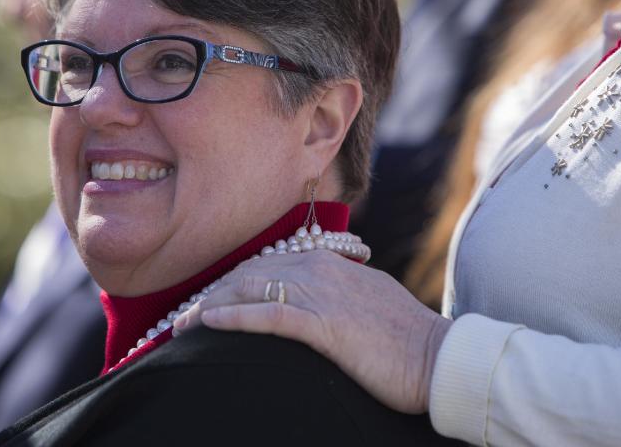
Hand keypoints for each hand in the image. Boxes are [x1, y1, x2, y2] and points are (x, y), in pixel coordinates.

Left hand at [172, 250, 451, 412]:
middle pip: (250, 274)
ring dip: (211, 306)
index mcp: (328, 263)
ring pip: (252, 290)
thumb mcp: (366, 302)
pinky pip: (270, 315)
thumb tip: (309, 302)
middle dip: (211, 294)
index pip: (265, 266)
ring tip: (180, 324)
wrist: (440, 357)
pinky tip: (210, 324)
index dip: (230, 284)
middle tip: (180, 318)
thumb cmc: (404, 338)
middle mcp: (320, 270)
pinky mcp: (326, 324)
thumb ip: (335, 293)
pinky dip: (235, 317)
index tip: (205, 302)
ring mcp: (323, 294)